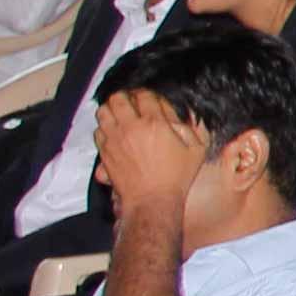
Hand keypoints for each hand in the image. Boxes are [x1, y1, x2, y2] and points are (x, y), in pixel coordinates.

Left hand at [88, 87, 202, 224]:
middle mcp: (131, 127)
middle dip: (126, 97)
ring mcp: (114, 139)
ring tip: (121, 114)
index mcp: (155, 123)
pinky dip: (105, 127)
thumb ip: (194, 128)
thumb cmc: (175, 178)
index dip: (148, 94)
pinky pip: (98, 130)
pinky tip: (114, 132)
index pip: (145, 95)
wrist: (151, 201)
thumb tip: (188, 115)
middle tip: (133, 103)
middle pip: (118, 98)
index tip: (151, 99)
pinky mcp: (104, 151)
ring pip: (103, 111)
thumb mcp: (197, 150)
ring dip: (112, 109)